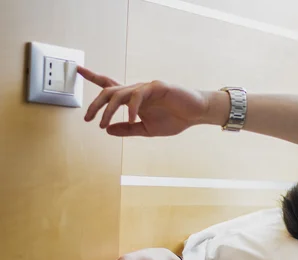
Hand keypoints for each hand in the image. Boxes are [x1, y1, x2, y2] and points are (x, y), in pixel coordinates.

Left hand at [78, 66, 209, 136]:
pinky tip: (132, 119)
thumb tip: (107, 130)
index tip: (78, 69)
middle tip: (88, 119)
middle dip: (95, 104)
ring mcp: (146, 87)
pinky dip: (132, 108)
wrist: (196, 114)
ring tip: (103, 124)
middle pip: (109, 91)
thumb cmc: (175, 119)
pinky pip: (138, 96)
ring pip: (119, 94)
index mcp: (133, 99)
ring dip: (108, 109)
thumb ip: (127, 129)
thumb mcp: (147, 130)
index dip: (92, 77)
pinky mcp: (157, 87)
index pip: (109, 86)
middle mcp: (136, 90)